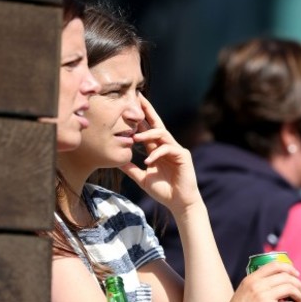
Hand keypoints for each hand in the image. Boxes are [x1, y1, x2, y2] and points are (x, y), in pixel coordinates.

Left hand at [119, 95, 200, 213]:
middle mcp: (167, 146)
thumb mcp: (142, 178)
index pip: (148, 129)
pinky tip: (148, 162)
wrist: (179, 203)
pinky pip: (168, 149)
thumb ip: (131, 169)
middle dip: (148, 110)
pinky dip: (157, 154)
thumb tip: (117, 161)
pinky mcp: (183, 156)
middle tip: (138, 98)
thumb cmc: (163, 191)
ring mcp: (176, 150)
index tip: (131, 104)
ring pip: (162, 134)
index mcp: (157, 150)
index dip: (141, 117)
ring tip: (135, 137)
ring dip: (148, 134)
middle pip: (157, 124)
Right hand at [220, 262, 300, 301]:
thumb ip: (256, 285)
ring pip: (291, 289)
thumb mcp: (243, 291)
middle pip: (286, 277)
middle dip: (298, 284)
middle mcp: (259, 285)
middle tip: (300, 293)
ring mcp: (265, 297)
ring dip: (299, 296)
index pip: (275, 265)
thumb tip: (274, 283)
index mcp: (252, 278)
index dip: (289, 268)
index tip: (296, 275)